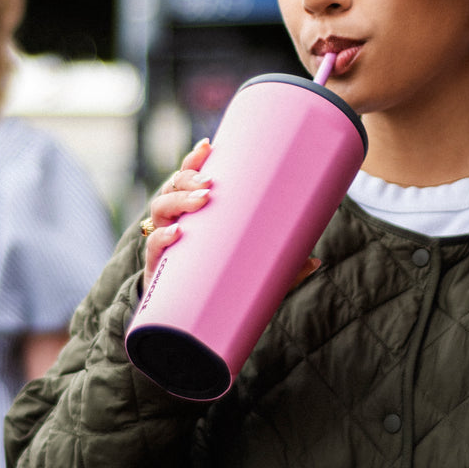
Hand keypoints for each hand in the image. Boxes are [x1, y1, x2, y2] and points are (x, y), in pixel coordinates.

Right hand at [140, 138, 321, 294]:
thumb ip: (281, 265)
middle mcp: (176, 221)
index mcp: (195, 212)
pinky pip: (153, 247)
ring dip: (178, 199)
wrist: (192, 321)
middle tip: (210, 183)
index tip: (208, 146)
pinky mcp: (157, 268)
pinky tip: (178, 233)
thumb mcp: (255, 268)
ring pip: (160, 209)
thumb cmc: (223, 283)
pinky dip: (162, 238)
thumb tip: (316, 260)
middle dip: (188, 178)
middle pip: (172, 186)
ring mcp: (164, 242)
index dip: (194, 160)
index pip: (188, 177)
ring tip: (201, 201)